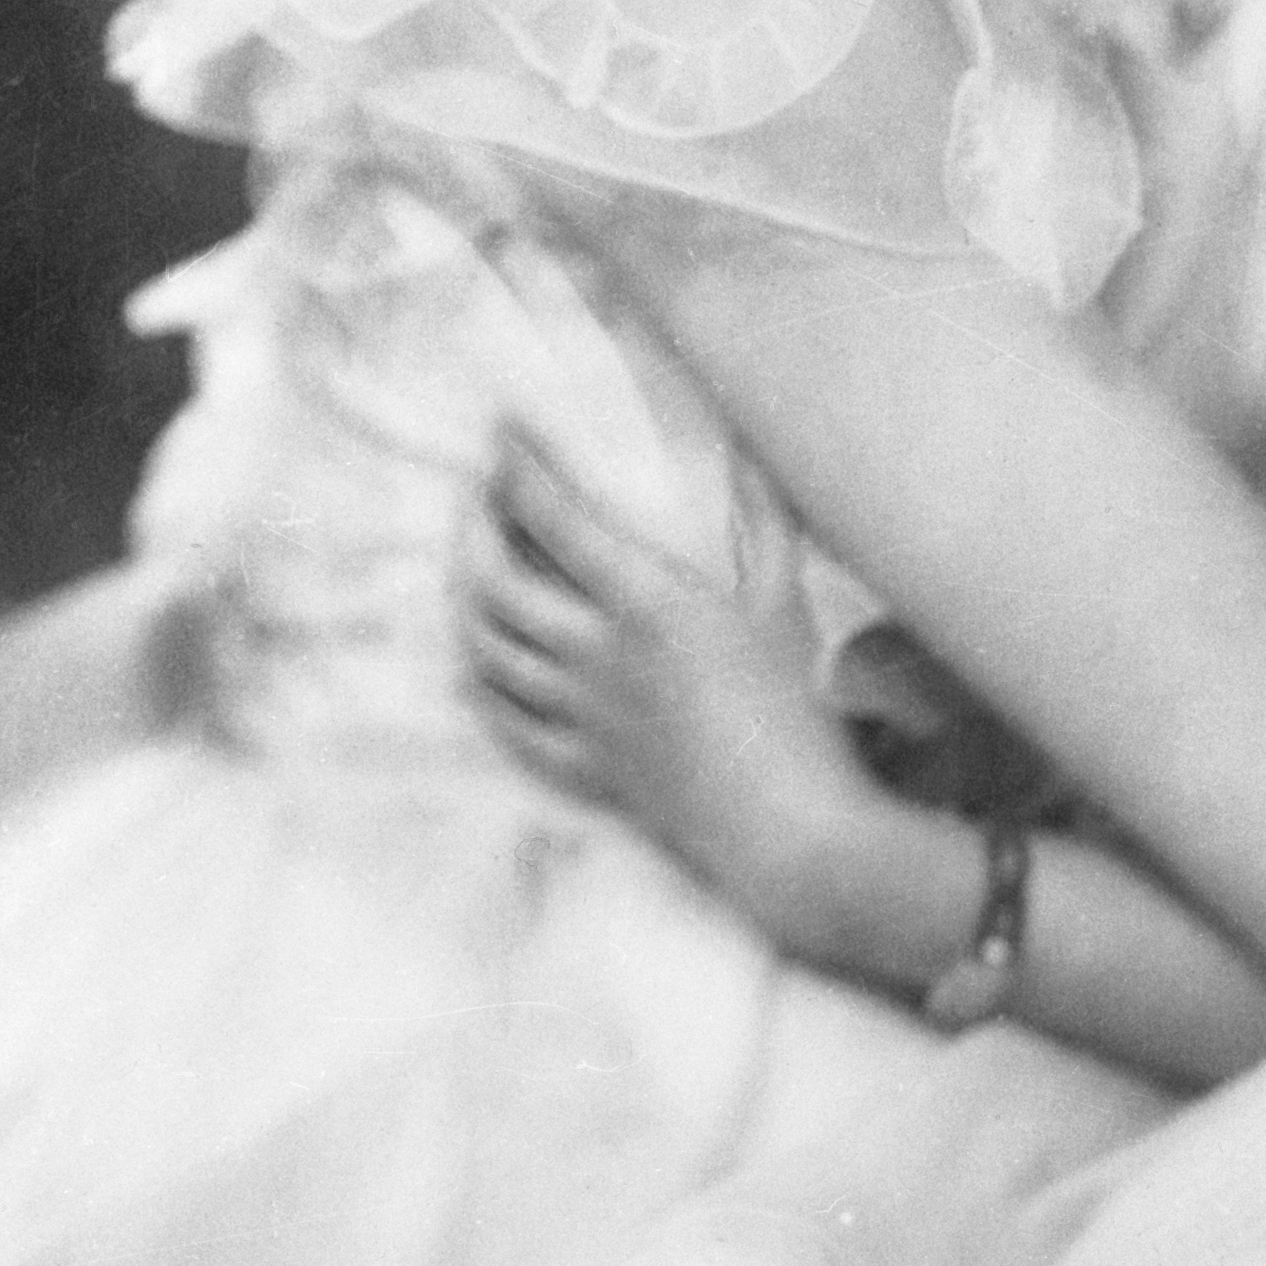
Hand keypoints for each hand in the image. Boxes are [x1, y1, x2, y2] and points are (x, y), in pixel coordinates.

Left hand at [458, 423, 878, 915]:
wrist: (788, 832)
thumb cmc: (798, 713)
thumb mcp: (787, 604)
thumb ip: (764, 522)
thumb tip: (745, 455)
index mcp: (647, 601)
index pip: (554, 517)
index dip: (518, 468)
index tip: (505, 434)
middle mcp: (595, 653)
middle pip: (493, 580)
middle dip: (473, 526)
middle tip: (478, 497)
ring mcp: (579, 715)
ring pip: (485, 648)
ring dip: (467, 600)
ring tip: (474, 569)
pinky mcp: (581, 767)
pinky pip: (505, 723)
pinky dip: (483, 688)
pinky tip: (479, 669)